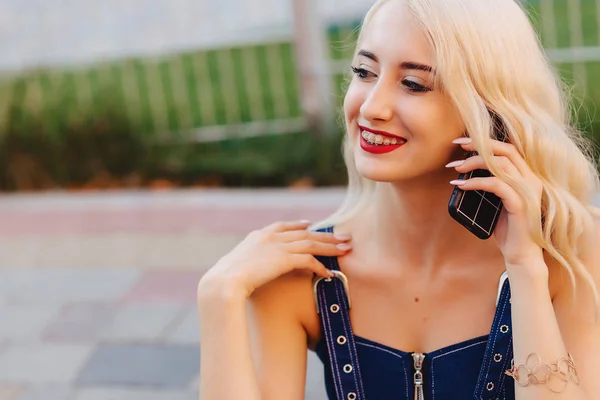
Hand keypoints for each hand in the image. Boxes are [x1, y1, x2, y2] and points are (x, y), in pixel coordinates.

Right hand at [197, 220, 351, 302]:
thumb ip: (247, 263)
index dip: (299, 225)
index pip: (283, 226)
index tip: (310, 224)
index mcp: (258, 236)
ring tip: (345, 249)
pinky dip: (320, 267)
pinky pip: (309, 261)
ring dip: (330, 246)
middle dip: (325, 235)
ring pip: (311, 244)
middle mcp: (270, 237)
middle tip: (342, 236)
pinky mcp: (284, 259)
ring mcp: (277, 246)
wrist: (224, 281)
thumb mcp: (236, 266)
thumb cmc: (225, 280)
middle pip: (304, 233)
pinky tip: (329, 274)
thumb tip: (247, 271)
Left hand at [448, 137, 543, 269]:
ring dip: (474, 163)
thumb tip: (465, 172)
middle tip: (457, 146)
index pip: (508, 149)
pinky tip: (461, 186)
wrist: (521, 254)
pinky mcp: (520, 204)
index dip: (485, 141)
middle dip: (479, 144)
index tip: (462, 142)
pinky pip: (495, 185)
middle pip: (505, 150)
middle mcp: (531, 180)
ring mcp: (528, 191)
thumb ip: (489, 185)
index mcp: (526, 177)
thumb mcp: (496, 201)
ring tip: (455, 169)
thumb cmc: (507, 228)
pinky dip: (475, 182)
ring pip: (500, 164)